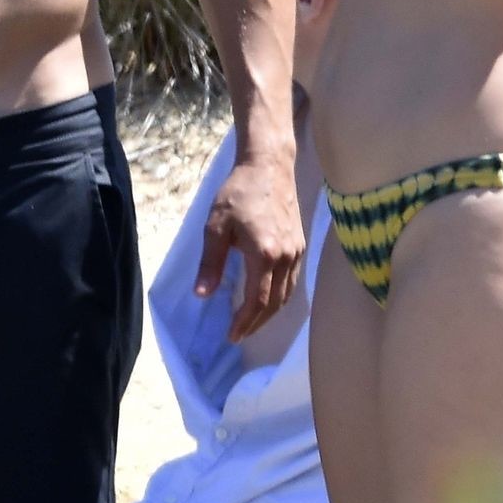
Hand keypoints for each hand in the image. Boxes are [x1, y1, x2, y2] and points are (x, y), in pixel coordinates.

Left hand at [194, 153, 304, 341]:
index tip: (232, 335)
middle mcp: (286, 257)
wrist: (268, 166)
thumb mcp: (216, 226)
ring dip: (270, 313)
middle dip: (257, 324)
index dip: (245, 322)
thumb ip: (210, 262)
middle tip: (240, 334)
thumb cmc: (238, 192)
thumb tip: (202, 295)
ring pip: (287, 294)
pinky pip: (292, 281)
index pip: (257, 301)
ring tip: (251, 323)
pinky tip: (267, 298)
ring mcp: (296, 251)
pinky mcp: (300, 244)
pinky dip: (280, 297)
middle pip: (275, 303)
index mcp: (265, 254)